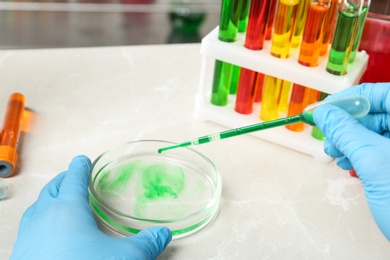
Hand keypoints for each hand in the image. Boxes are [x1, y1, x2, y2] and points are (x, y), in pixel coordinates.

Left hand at [11, 155, 171, 258]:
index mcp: (68, 209)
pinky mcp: (22, 254)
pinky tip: (48, 234)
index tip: (82, 160)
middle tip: (72, 177)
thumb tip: (162, 234)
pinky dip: (39, 221)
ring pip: (36, 208)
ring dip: (49, 200)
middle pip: (52, 189)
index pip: (74, 179)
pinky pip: (29, 228)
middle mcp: (43, 218)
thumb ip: (146, 242)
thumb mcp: (125, 256)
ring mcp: (29, 236)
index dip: (80, 167)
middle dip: (63, 180)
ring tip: (59, 202)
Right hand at [313, 83, 389, 239]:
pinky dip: (362, 153)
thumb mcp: (373, 162)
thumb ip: (346, 132)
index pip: (379, 93)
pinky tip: (349, 162)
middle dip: (347, 124)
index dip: (348, 100)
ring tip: (335, 153)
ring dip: (351, 140)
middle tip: (327, 136)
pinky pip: (381, 148)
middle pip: (378, 112)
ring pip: (377, 131)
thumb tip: (323, 113)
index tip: (323, 110)